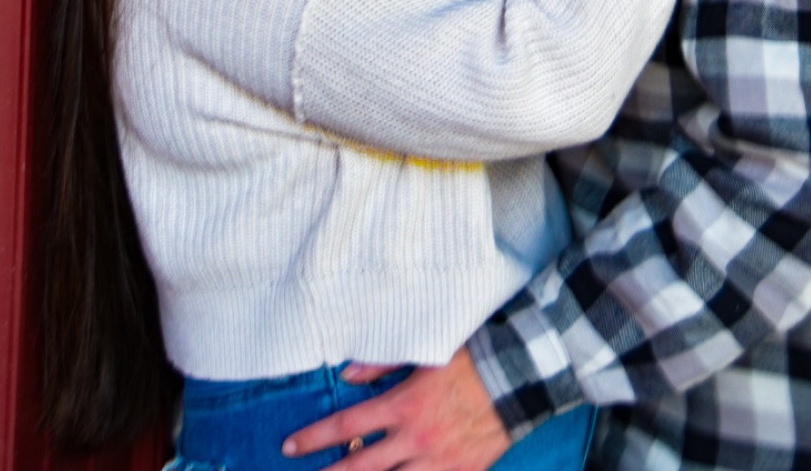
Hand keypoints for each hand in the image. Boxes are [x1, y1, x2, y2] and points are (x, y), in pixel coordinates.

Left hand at [280, 347, 510, 470]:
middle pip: (361, 468)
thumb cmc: (472, 358)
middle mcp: (416, 439)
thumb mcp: (426, 351)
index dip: (315, 439)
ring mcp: (438, 463)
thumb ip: (382, 363)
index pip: (347, 425)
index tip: (289, 448)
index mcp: (404, 405)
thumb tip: (346, 375)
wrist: (520, 377)